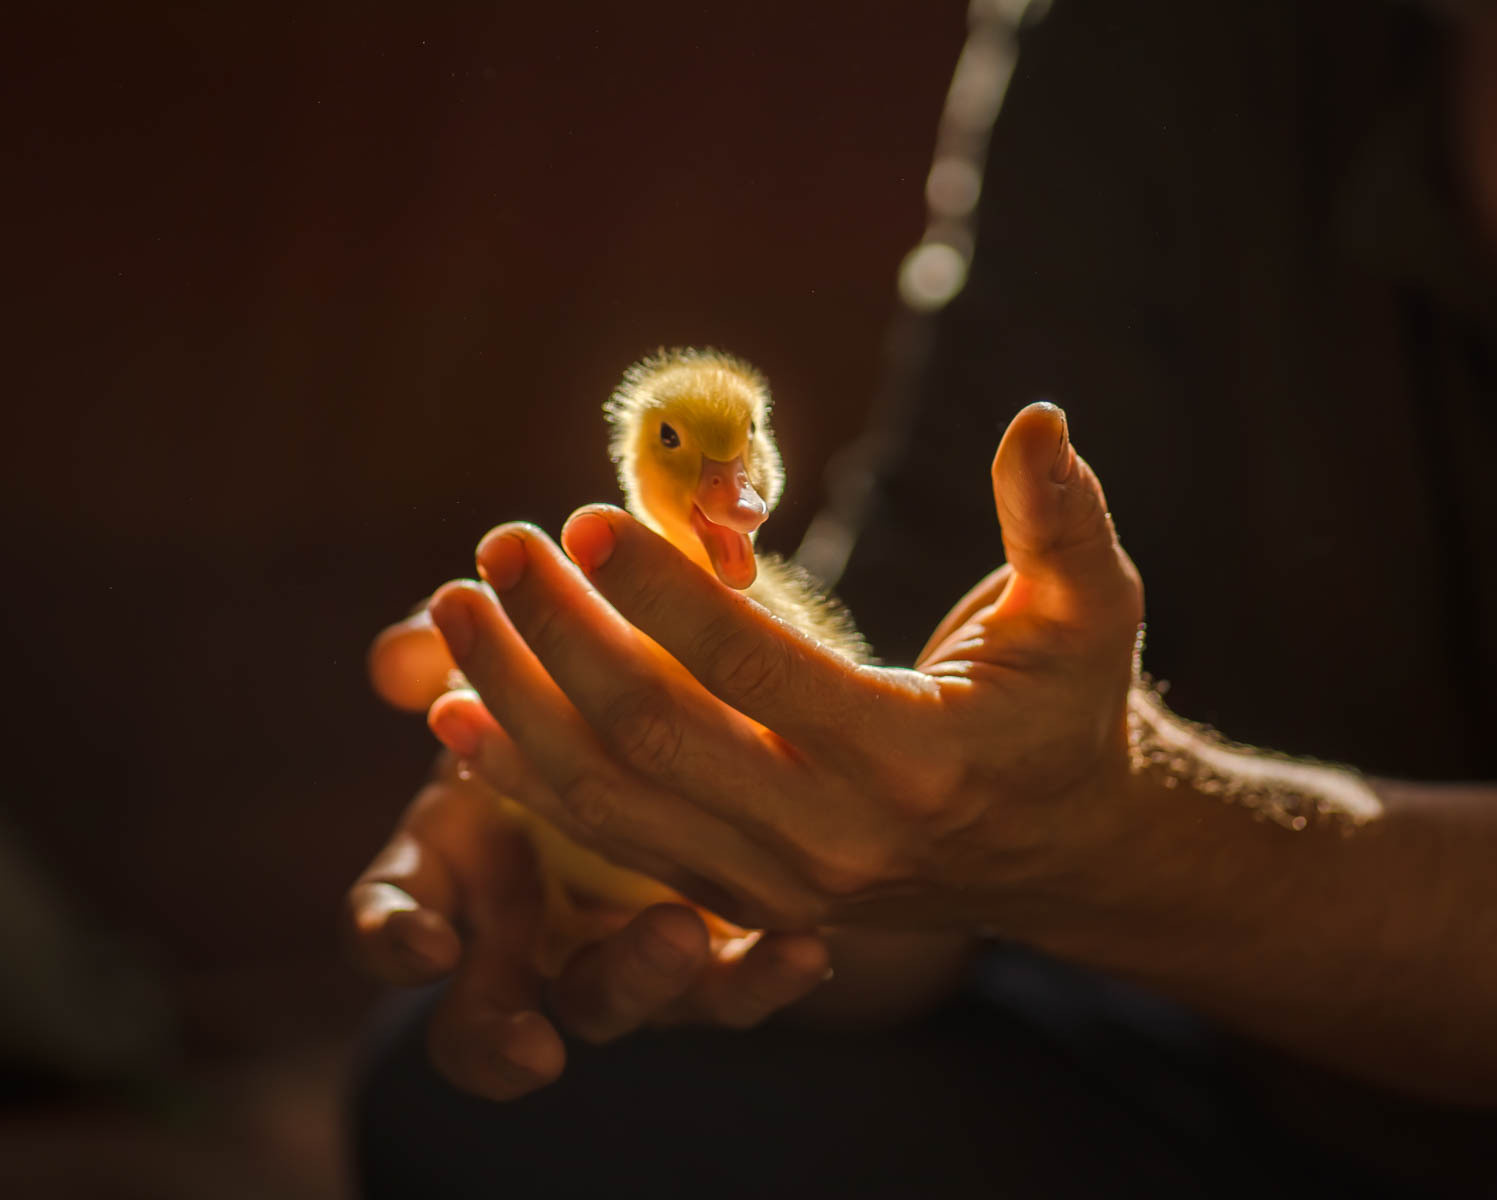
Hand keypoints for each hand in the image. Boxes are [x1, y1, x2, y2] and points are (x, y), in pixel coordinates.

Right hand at [345, 653, 830, 1102]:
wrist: (683, 709)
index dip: (393, 937)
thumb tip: (400, 662)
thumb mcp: (514, 653)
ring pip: (613, 1007)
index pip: (394, 916)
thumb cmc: (566, 675)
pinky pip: (731, 988)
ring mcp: (614, 954)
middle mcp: (520, 931)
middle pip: (485, 1023)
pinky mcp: (708, 959)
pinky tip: (807, 950)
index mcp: (453, 858)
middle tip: (534, 1050)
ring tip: (680, 932)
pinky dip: (764, 976)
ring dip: (640, 983)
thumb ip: (454, 649)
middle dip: (499, 1041)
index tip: (427, 943)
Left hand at [424, 402, 1144, 934]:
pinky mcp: (740, 894)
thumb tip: (1037, 417)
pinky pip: (615, 838)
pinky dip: (530, 778)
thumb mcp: (1089, 611)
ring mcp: (777, 883)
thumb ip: (1061, 517)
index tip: (585, 517)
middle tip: (497, 546)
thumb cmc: (1062, 709)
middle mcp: (835, 839)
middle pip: (661, 735)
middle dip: (564, 636)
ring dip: (519, 703)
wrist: (1054, 850)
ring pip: (614, 798)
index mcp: (915, 759)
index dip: (664, 592)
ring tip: (449, 614)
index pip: (760, 668)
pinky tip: (457, 715)